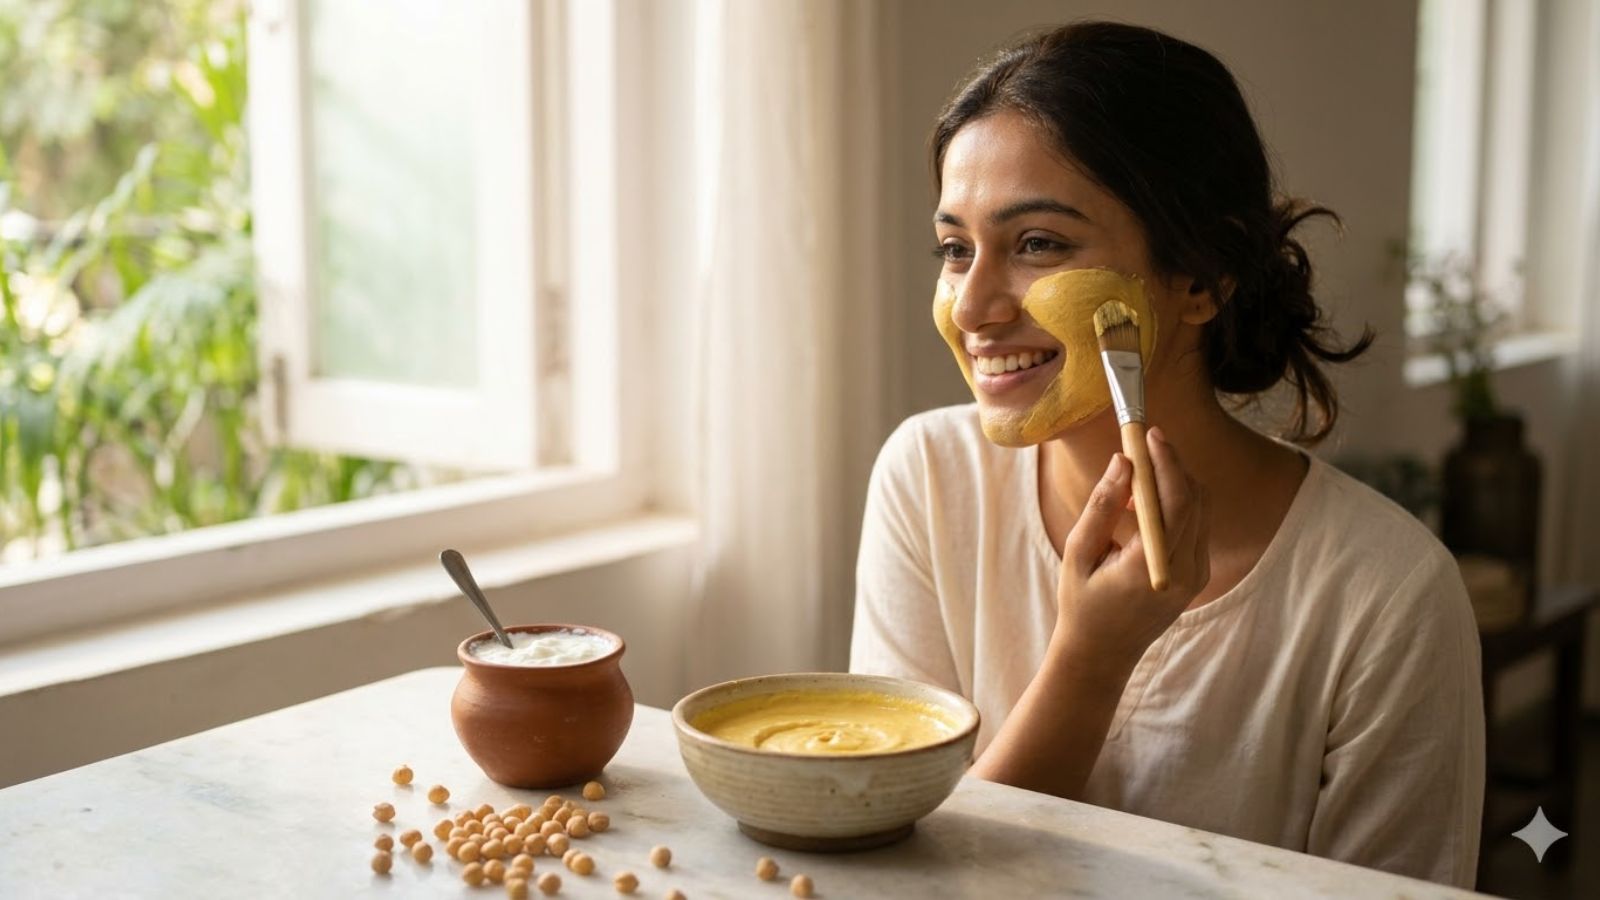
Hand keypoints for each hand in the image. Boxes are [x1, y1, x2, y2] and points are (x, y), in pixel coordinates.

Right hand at [1052, 427, 1210, 675]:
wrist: (1101, 655)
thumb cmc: (1081, 604)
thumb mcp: (1079, 553)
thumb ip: (1103, 506)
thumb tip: (1123, 462)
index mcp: (1153, 567)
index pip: (1175, 501)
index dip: (1167, 462)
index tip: (1150, 434)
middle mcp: (1185, 572)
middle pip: (1195, 500)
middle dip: (1172, 466)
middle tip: (1145, 445)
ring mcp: (1197, 577)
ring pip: (1201, 510)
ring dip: (1175, 484)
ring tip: (1138, 477)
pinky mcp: (1198, 577)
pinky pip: (1197, 526)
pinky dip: (1178, 505)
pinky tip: (1144, 505)